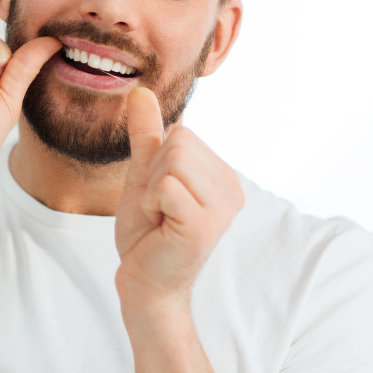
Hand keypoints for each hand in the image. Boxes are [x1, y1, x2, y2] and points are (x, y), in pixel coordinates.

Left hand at [114, 88, 243, 309]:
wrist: (144, 281)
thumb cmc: (146, 232)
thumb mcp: (144, 174)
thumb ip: (146, 134)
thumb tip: (139, 91)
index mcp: (224, 176)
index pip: (182, 132)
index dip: (157, 162)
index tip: (161, 197)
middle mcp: (232, 189)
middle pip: (179, 140)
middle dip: (154, 174)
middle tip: (159, 209)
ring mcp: (222, 208)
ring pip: (172, 160)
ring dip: (151, 190)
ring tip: (161, 217)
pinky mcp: (204, 225)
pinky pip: (165, 186)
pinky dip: (150, 204)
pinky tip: (161, 228)